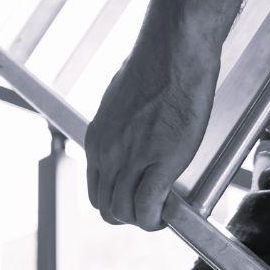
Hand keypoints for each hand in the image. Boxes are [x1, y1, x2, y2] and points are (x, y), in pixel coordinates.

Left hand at [84, 26, 218, 231]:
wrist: (174, 50)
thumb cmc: (156, 64)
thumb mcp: (122, 99)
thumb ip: (123, 126)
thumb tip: (135, 134)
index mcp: (98, 138)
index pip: (96, 188)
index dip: (117, 200)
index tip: (135, 198)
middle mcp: (107, 152)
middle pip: (107, 206)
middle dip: (128, 215)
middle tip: (151, 210)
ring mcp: (132, 159)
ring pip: (125, 212)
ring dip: (143, 220)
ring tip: (161, 214)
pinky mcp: (161, 162)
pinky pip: (150, 206)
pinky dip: (157, 218)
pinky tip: (169, 215)